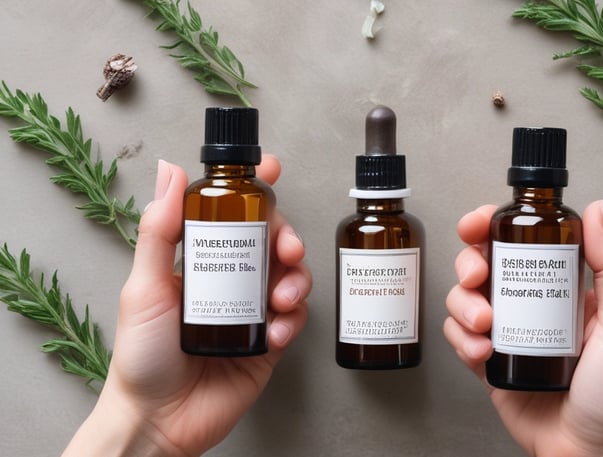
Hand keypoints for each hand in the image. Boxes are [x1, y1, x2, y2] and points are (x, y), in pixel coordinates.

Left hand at [63, 155, 310, 456]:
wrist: (159, 418)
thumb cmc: (142, 355)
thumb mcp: (145, 287)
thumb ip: (159, 231)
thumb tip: (169, 171)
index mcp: (201, 262)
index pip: (233, 215)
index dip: (256, 190)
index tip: (271, 168)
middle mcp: (230, 281)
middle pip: (272, 242)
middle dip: (288, 237)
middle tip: (287, 249)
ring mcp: (251, 310)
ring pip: (291, 277)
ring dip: (296, 281)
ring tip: (280, 299)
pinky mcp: (268, 342)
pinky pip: (293, 320)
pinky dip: (291, 320)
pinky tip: (275, 331)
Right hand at [444, 200, 602, 456]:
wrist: (592, 453)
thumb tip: (597, 208)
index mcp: (563, 286)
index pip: (522, 240)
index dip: (491, 225)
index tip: (477, 223)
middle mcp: (532, 303)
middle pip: (483, 262)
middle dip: (469, 262)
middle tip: (478, 276)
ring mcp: (508, 331)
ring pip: (464, 298)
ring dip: (462, 304)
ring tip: (485, 326)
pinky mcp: (488, 362)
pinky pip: (458, 337)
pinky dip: (460, 339)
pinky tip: (482, 351)